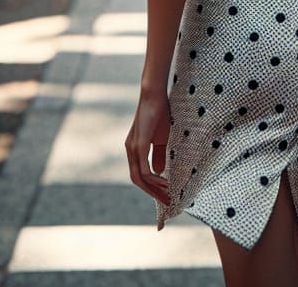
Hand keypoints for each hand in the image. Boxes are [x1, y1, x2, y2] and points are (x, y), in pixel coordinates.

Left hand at [125, 87, 171, 205]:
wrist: (154, 94)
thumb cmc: (159, 112)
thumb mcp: (161, 138)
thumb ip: (159, 155)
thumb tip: (158, 172)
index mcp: (134, 148)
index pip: (139, 174)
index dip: (151, 186)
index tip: (164, 195)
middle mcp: (130, 150)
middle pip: (137, 180)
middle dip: (152, 193)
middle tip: (167, 202)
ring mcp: (133, 148)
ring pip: (139, 177)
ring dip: (153, 189)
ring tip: (168, 195)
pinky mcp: (138, 145)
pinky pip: (143, 169)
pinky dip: (153, 179)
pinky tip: (164, 182)